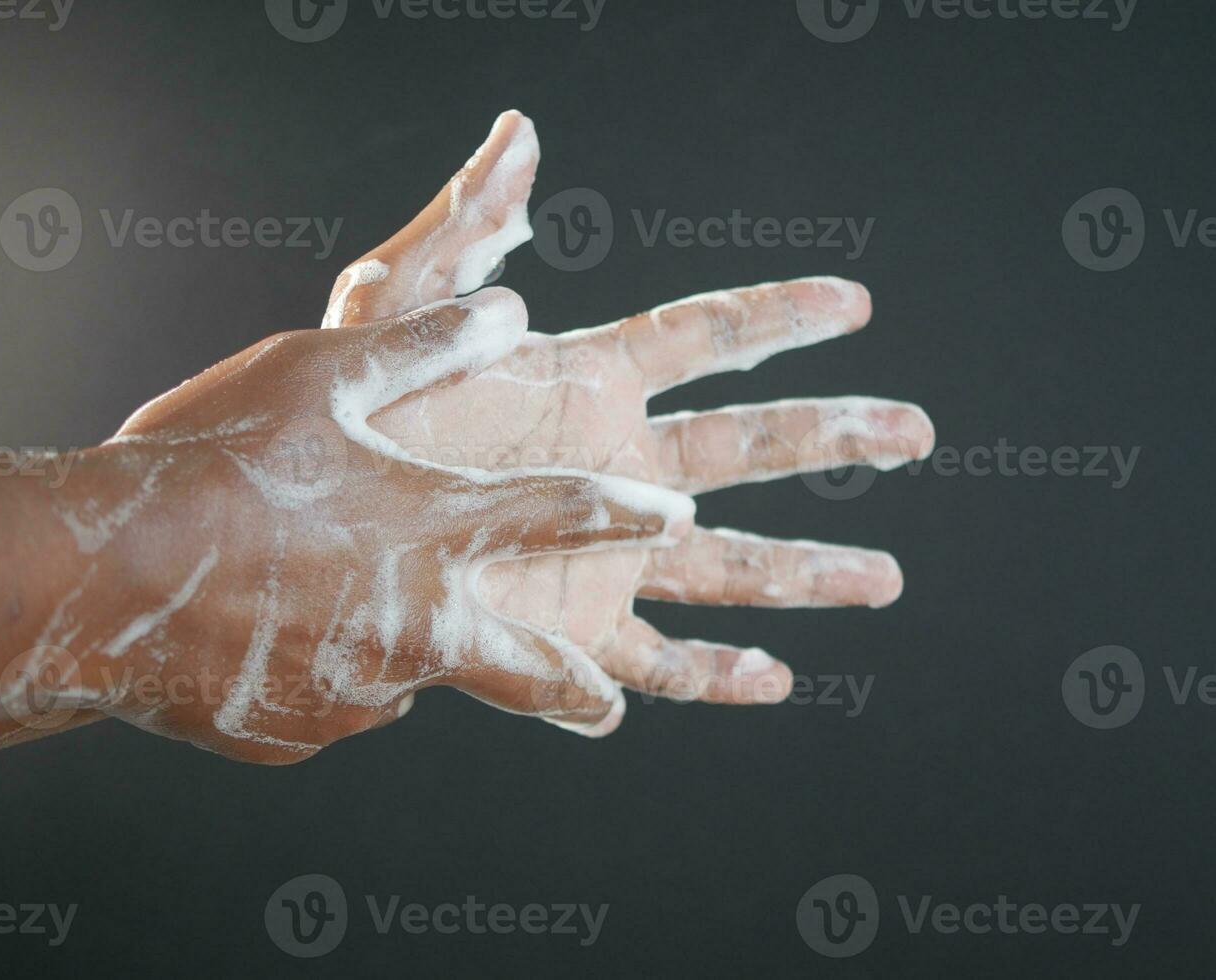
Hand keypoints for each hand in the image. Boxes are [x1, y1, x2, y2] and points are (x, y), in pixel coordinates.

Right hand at [0, 290, 690, 763]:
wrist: (98, 578)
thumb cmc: (212, 458)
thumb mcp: (321, 373)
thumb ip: (427, 344)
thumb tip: (510, 311)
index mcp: (434, 528)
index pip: (557, 515)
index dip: (625, 512)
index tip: (673, 518)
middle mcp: (418, 623)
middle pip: (528, 671)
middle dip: (578, 691)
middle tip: (609, 706)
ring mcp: (361, 689)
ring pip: (410, 677)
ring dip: (402, 651)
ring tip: (340, 609)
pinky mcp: (300, 731)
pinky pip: (331, 701)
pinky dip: (323, 671)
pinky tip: (271, 634)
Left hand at [325, 111, 934, 709]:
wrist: (297, 536)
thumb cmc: (341, 418)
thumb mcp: (394, 311)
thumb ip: (461, 228)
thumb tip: (519, 133)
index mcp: (586, 387)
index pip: (705, 340)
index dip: (779, 315)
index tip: (854, 300)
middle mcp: (614, 470)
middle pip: (750, 450)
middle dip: (835, 437)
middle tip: (918, 430)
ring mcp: (600, 555)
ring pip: (730, 564)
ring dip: (809, 572)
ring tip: (885, 579)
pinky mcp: (570, 634)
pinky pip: (658, 663)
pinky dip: (715, 678)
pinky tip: (777, 681)